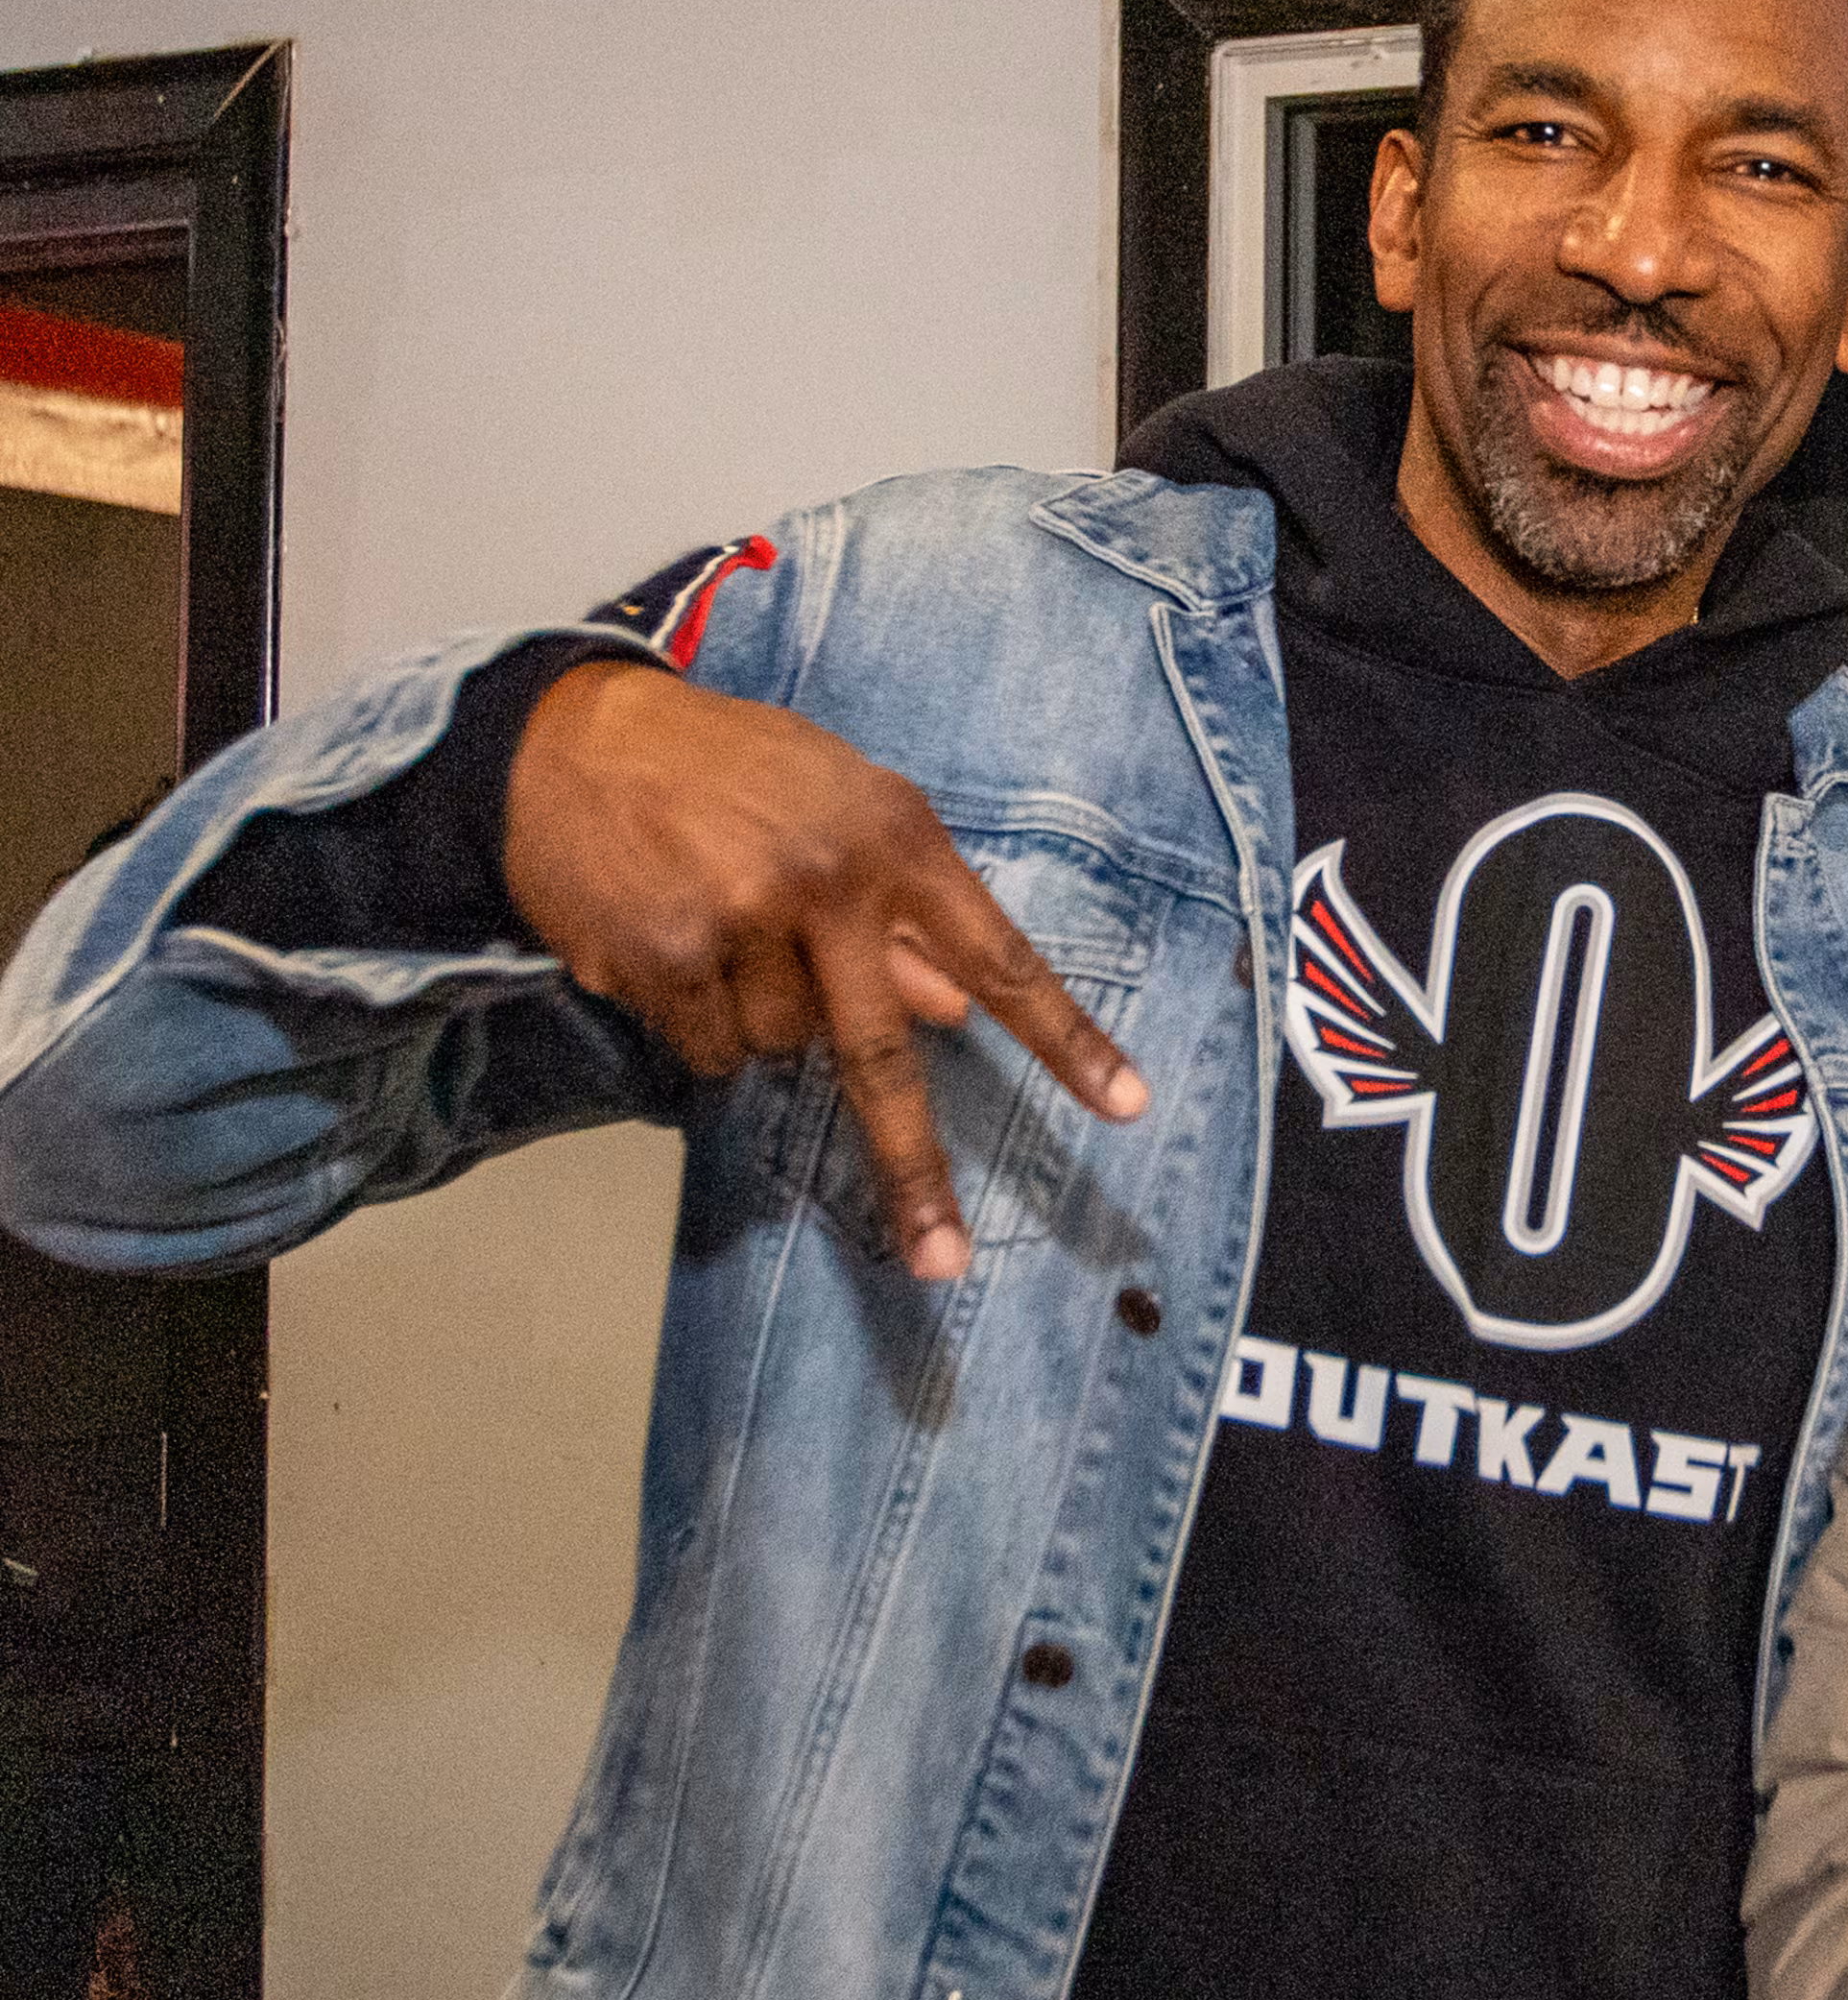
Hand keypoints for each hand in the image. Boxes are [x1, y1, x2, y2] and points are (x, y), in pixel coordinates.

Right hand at [502, 660, 1146, 1279]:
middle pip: (882, 1058)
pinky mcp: (660, 958)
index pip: (1001, 959)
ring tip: (722, 927)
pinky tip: (672, 944)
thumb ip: (903, 912)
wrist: (569, 738)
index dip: (1066, 1040)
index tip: (1126, 1106)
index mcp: (895, 839)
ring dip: (763, 1020)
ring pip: (784, 1052)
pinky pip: (711, 1050)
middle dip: (914, 1169)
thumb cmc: (734, 773)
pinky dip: (697, 1021)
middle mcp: (825, 883)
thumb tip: (955, 1009)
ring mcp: (738, 922)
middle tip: (944, 1261)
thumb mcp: (844, 810)